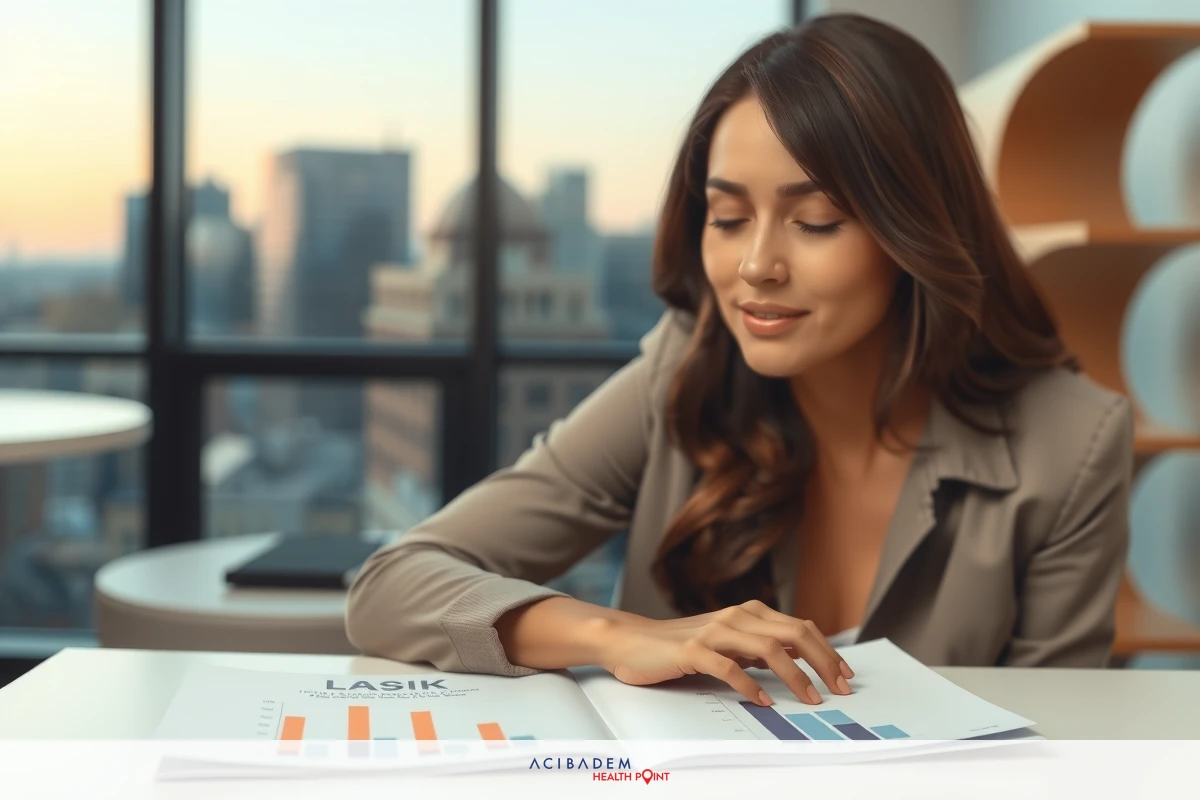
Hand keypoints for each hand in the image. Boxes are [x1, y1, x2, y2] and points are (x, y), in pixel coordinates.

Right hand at [595, 600, 854, 705]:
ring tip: (809, 700)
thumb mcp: (727, 642)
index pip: (799, 627)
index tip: (845, 675)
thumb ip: (757, 647)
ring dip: (795, 676)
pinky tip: (763, 701)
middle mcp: (736, 616)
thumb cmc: (681, 646)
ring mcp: (714, 631)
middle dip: (822, 661)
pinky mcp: (693, 650)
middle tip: (840, 689)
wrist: (632, 641)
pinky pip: (729, 668)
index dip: (827, 651)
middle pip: (793, 633)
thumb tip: (796, 660)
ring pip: (767, 649)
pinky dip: (751, 685)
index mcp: (748, 612)